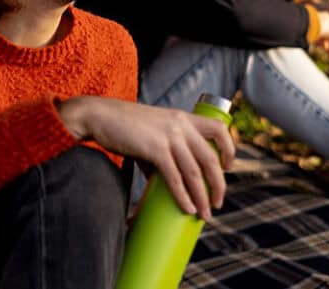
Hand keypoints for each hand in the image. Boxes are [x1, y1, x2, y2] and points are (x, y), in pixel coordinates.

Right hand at [58, 96, 234, 219]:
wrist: (99, 115)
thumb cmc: (122, 125)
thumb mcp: (150, 133)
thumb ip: (160, 153)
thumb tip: (162, 181)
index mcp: (182, 117)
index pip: (218, 128)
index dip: (229, 149)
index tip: (227, 167)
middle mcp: (180, 124)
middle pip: (210, 158)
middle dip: (218, 184)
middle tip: (217, 202)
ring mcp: (169, 136)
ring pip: (195, 171)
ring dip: (202, 196)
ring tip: (204, 213)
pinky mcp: (155, 148)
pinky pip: (175, 177)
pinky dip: (183, 196)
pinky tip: (187, 208)